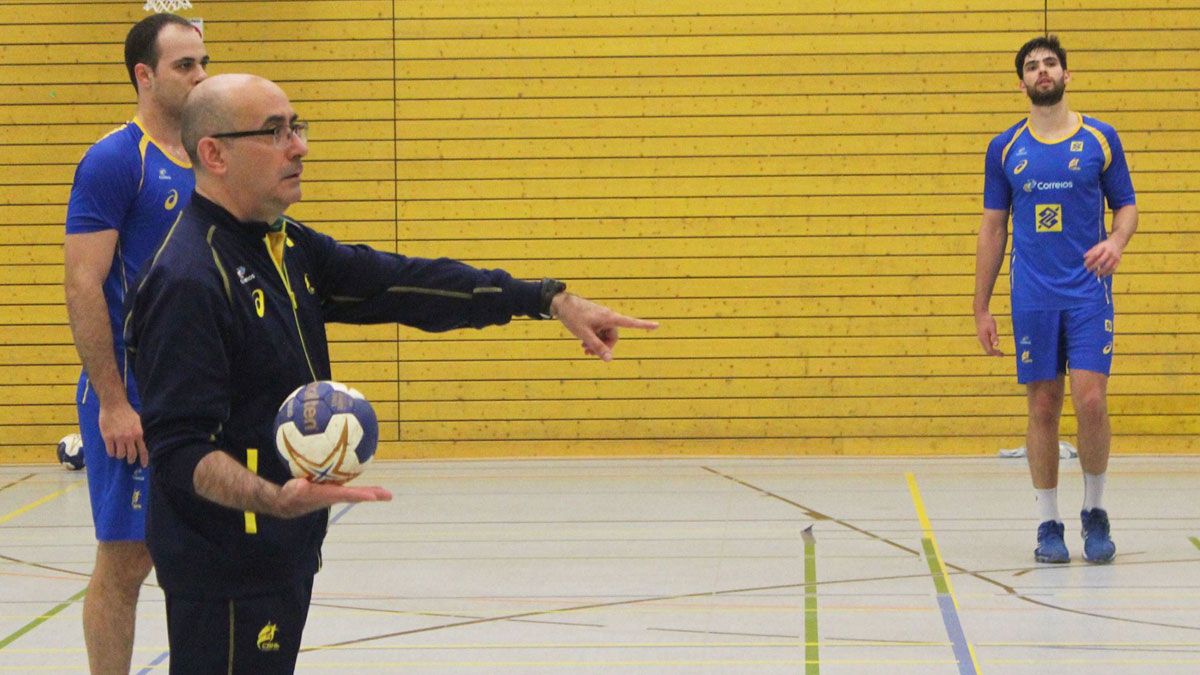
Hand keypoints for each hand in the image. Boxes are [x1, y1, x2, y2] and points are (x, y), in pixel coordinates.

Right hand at [98, 399, 147, 466]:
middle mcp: (129, 437)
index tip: (143, 465)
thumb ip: (140, 432)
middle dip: (130, 460)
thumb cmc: (127, 412)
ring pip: (120, 455)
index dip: (144, 460)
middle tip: (129, 460)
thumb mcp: (138, 422)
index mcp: (139, 433)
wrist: (114, 405)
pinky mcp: (108, 437)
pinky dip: (111, 453)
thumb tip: (144, 443)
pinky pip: (110, 451)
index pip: (144, 450)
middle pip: (131, 455)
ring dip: (120, 455)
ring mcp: (118, 438)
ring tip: (119, 452)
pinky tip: (112, 450)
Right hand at [274, 478, 392, 518]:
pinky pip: (351, 485)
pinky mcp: (334, 489)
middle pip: (357, 495)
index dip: (359, 495)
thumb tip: (300, 484)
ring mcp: (336, 493)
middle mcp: (336, 495)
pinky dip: (361, 483)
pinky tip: (367, 471)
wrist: (290, 502)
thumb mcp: (292, 492)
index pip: (346, 495)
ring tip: (387, 493)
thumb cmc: (291, 496)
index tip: (373, 497)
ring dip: (372, 492)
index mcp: (328, 495)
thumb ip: (296, 488)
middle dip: (372, 495)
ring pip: (357, 492)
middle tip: (388, 496)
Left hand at [551, 293, 658, 361]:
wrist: (561, 304)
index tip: (657, 325)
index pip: (630, 323)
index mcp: (609, 317)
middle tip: (588, 353)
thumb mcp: (584, 335)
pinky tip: (584, 345)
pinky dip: (594, 339)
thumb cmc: (573, 317)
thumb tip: (610, 360)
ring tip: (583, 350)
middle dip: (604, 346)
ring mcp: (602, 318)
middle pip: (614, 336)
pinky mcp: (596, 319)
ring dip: (597, 344)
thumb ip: (597, 347)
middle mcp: (608, 316)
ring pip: (605, 335)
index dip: (644, 325)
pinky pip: (600, 332)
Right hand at [975, 311, 1002, 355]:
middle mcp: (981, 340)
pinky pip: (986, 344)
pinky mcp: (981, 335)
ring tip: (1000, 352)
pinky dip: (991, 347)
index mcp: (984, 339)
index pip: (989, 350)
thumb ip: (994, 336)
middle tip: (1003, 355)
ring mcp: (981, 338)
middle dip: (995, 354)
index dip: (996, 354)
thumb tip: (996, 345)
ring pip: (986, 348)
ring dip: (993, 351)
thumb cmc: (987, 320)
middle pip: (987, 351)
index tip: (1002, 355)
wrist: (980, 313)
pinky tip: (995, 345)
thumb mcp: (993, 327)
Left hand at [1083, 239, 1121, 277]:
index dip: (1089, 260)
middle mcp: (1109, 252)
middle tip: (1088, 270)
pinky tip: (1103, 275)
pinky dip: (1108, 273)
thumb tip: (1084, 257)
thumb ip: (1091, 251)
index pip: (1095, 254)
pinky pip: (1113, 268)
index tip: (1085, 265)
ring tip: (1095, 274)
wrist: (1118, 242)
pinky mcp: (1118, 261)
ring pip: (1108, 266)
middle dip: (1094, 266)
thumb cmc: (1105, 245)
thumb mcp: (1098, 245)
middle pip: (1101, 261)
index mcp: (1103, 247)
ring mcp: (1115, 257)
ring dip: (1101, 271)